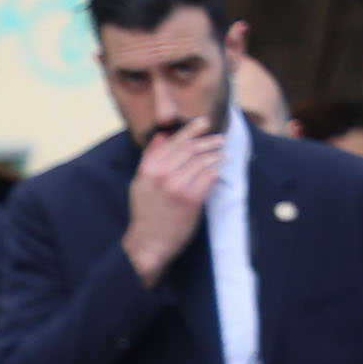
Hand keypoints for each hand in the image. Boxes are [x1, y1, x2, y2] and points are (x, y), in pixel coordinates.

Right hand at [123, 118, 224, 277]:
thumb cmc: (146, 213)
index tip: (204, 122)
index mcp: (149, 168)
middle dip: (209, 142)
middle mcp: (163, 175)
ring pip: (203, 162)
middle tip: (219, 140)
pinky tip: (217, 173)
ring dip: (216, 156)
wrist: (148, 242)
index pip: (175, 142)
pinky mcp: (192, 199)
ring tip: (222, 155)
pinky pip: (210, 178)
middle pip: (192, 149)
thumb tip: (162, 137)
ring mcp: (178, 186)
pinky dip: (215, 173)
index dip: (192, 130)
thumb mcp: (140, 183)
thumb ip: (151, 159)